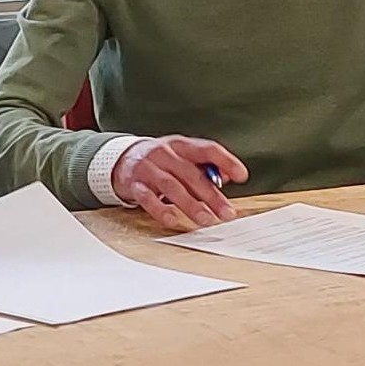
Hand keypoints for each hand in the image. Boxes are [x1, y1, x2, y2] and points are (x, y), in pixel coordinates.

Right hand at [113, 137, 247, 231]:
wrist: (122, 159)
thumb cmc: (161, 161)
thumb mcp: (183, 157)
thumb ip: (206, 166)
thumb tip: (229, 176)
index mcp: (181, 145)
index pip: (207, 149)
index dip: (226, 161)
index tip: (242, 176)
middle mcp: (164, 153)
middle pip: (191, 174)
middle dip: (211, 195)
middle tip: (227, 213)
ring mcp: (148, 168)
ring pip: (171, 186)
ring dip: (190, 204)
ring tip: (206, 220)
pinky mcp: (134, 184)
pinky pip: (147, 197)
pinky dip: (160, 209)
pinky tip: (172, 220)